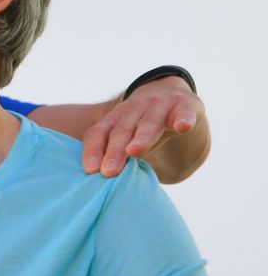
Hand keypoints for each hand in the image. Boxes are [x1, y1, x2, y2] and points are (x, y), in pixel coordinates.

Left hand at [82, 76, 203, 176]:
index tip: (90, 170)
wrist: (169, 89)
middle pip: (122, 131)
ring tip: (134, 151)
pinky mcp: (185, 105)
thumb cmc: (141, 122)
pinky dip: (183, 119)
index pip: (99, 133)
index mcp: (115, 118)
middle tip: (109, 171)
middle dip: (115, 151)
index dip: (94, 150)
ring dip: (142, 137)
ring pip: (149, 122)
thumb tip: (103, 186)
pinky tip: (182, 127)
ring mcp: (159, 105)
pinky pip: (183, 113)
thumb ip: (115, 153)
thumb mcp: (125, 134)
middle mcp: (134, 109)